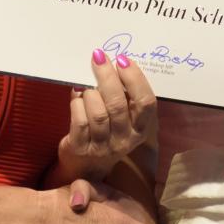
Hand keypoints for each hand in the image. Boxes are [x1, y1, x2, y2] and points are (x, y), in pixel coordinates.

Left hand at [57, 49, 156, 181]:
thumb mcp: (122, 118)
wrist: (85, 166)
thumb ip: (123, 96)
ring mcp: (102, 147)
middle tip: (99, 58)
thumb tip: (110, 63)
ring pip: (98, 114)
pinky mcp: (81, 148)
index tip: (123, 60)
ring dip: (90, 92)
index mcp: (140, 129)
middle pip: (118, 105)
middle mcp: (125, 140)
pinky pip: (80, 122)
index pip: (146, 102)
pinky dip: (77, 103)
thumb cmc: (107, 132)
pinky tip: (77, 95)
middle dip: (107, 77)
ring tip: (85, 83)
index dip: (135, 79)